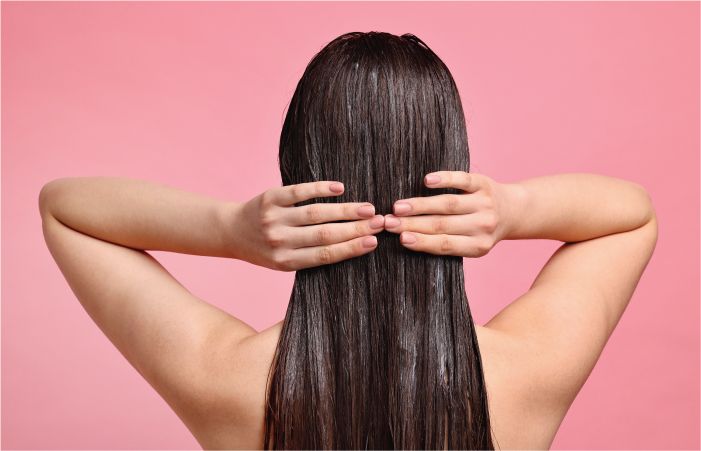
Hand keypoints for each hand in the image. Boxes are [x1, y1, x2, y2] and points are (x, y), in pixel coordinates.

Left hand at [230, 181, 384, 270]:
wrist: (232, 231)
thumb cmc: (266, 249)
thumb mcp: (284, 261)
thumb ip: (311, 256)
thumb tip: (353, 245)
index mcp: (286, 262)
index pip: (325, 255)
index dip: (351, 248)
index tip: (374, 242)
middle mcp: (280, 242)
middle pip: (325, 234)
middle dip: (356, 229)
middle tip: (380, 222)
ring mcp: (274, 219)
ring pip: (316, 214)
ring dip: (345, 210)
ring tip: (367, 208)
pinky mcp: (269, 198)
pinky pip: (299, 192)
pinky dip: (320, 189)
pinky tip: (340, 188)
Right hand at [383, 171, 510, 257]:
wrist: (512, 211)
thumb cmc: (480, 230)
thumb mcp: (471, 244)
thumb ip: (447, 244)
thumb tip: (406, 240)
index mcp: (478, 246)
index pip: (445, 244)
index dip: (422, 242)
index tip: (401, 239)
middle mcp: (483, 226)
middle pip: (442, 225)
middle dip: (412, 224)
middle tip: (389, 222)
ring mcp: (484, 204)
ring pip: (448, 204)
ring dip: (421, 205)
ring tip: (398, 206)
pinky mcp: (483, 184)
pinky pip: (462, 180)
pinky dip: (445, 180)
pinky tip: (427, 181)